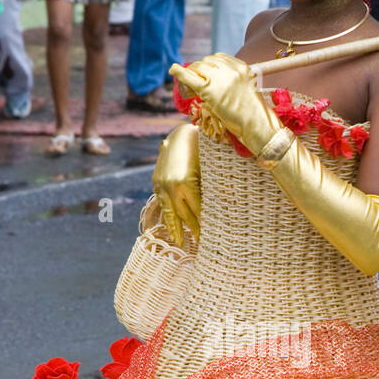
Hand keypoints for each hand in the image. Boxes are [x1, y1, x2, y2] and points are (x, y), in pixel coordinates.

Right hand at [152, 124, 200, 246]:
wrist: (181, 134)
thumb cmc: (202, 151)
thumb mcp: (209, 170)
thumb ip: (212, 190)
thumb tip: (221, 211)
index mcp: (186, 184)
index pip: (197, 211)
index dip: (203, 225)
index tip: (210, 237)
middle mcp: (172, 187)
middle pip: (184, 215)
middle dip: (192, 229)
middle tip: (200, 243)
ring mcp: (162, 185)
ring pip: (169, 212)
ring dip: (176, 228)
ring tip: (180, 242)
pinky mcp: (157, 182)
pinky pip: (162, 203)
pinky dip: (167, 215)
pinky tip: (171, 225)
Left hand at [169, 53, 278, 155]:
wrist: (257, 124)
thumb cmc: (253, 114)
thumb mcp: (246, 91)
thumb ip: (234, 84)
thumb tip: (219, 88)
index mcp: (241, 67)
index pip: (219, 58)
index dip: (209, 65)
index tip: (205, 72)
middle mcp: (231, 69)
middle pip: (207, 61)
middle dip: (199, 69)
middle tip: (195, 80)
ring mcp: (220, 78)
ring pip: (198, 67)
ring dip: (191, 73)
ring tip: (188, 83)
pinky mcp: (210, 90)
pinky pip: (190, 77)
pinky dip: (179, 72)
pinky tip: (173, 70)